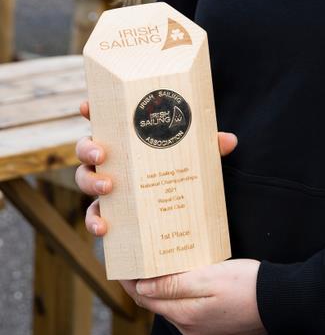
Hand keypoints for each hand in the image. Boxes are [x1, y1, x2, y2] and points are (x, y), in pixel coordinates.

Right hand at [74, 100, 238, 236]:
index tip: (87, 105)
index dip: (92, 110)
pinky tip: (104, 228)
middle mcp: (112, 159)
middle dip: (89, 149)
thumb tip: (229, 141)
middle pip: (87, 149)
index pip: (105, 119)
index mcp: (128, 138)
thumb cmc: (182, 168)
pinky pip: (94, 217)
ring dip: (91, 182)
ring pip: (85, 179)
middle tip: (103, 154)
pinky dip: (94, 222)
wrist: (181, 212)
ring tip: (108, 187)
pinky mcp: (111, 213)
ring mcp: (108, 185)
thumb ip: (208, 146)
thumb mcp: (196, 155)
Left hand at [120, 259, 266, 334]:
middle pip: (159, 305)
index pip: (146, 299)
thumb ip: (174, 285)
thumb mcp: (208, 278)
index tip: (122, 264)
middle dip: (147, 285)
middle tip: (139, 261)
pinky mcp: (217, 329)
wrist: (281, 302)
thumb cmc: (246, 285)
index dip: (131, 282)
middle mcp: (191, 329)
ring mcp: (204, 332)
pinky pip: (192, 312)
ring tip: (162, 267)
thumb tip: (142, 288)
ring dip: (166, 291)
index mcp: (185, 316)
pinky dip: (184, 297)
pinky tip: (189, 282)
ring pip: (176, 308)